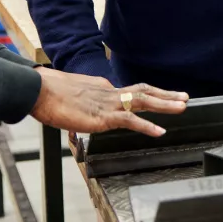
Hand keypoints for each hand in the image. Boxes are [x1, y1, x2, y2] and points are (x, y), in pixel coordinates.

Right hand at [30, 68, 188, 135]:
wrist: (38, 90)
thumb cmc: (48, 94)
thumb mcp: (72, 99)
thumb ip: (82, 106)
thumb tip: (81, 115)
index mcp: (103, 89)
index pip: (129, 92)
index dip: (147, 95)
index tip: (160, 97)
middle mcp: (109, 93)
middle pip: (143, 91)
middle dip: (166, 94)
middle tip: (184, 97)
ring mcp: (108, 104)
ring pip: (143, 101)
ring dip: (165, 104)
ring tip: (182, 107)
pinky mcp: (103, 117)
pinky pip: (130, 121)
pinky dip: (147, 126)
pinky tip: (160, 132)